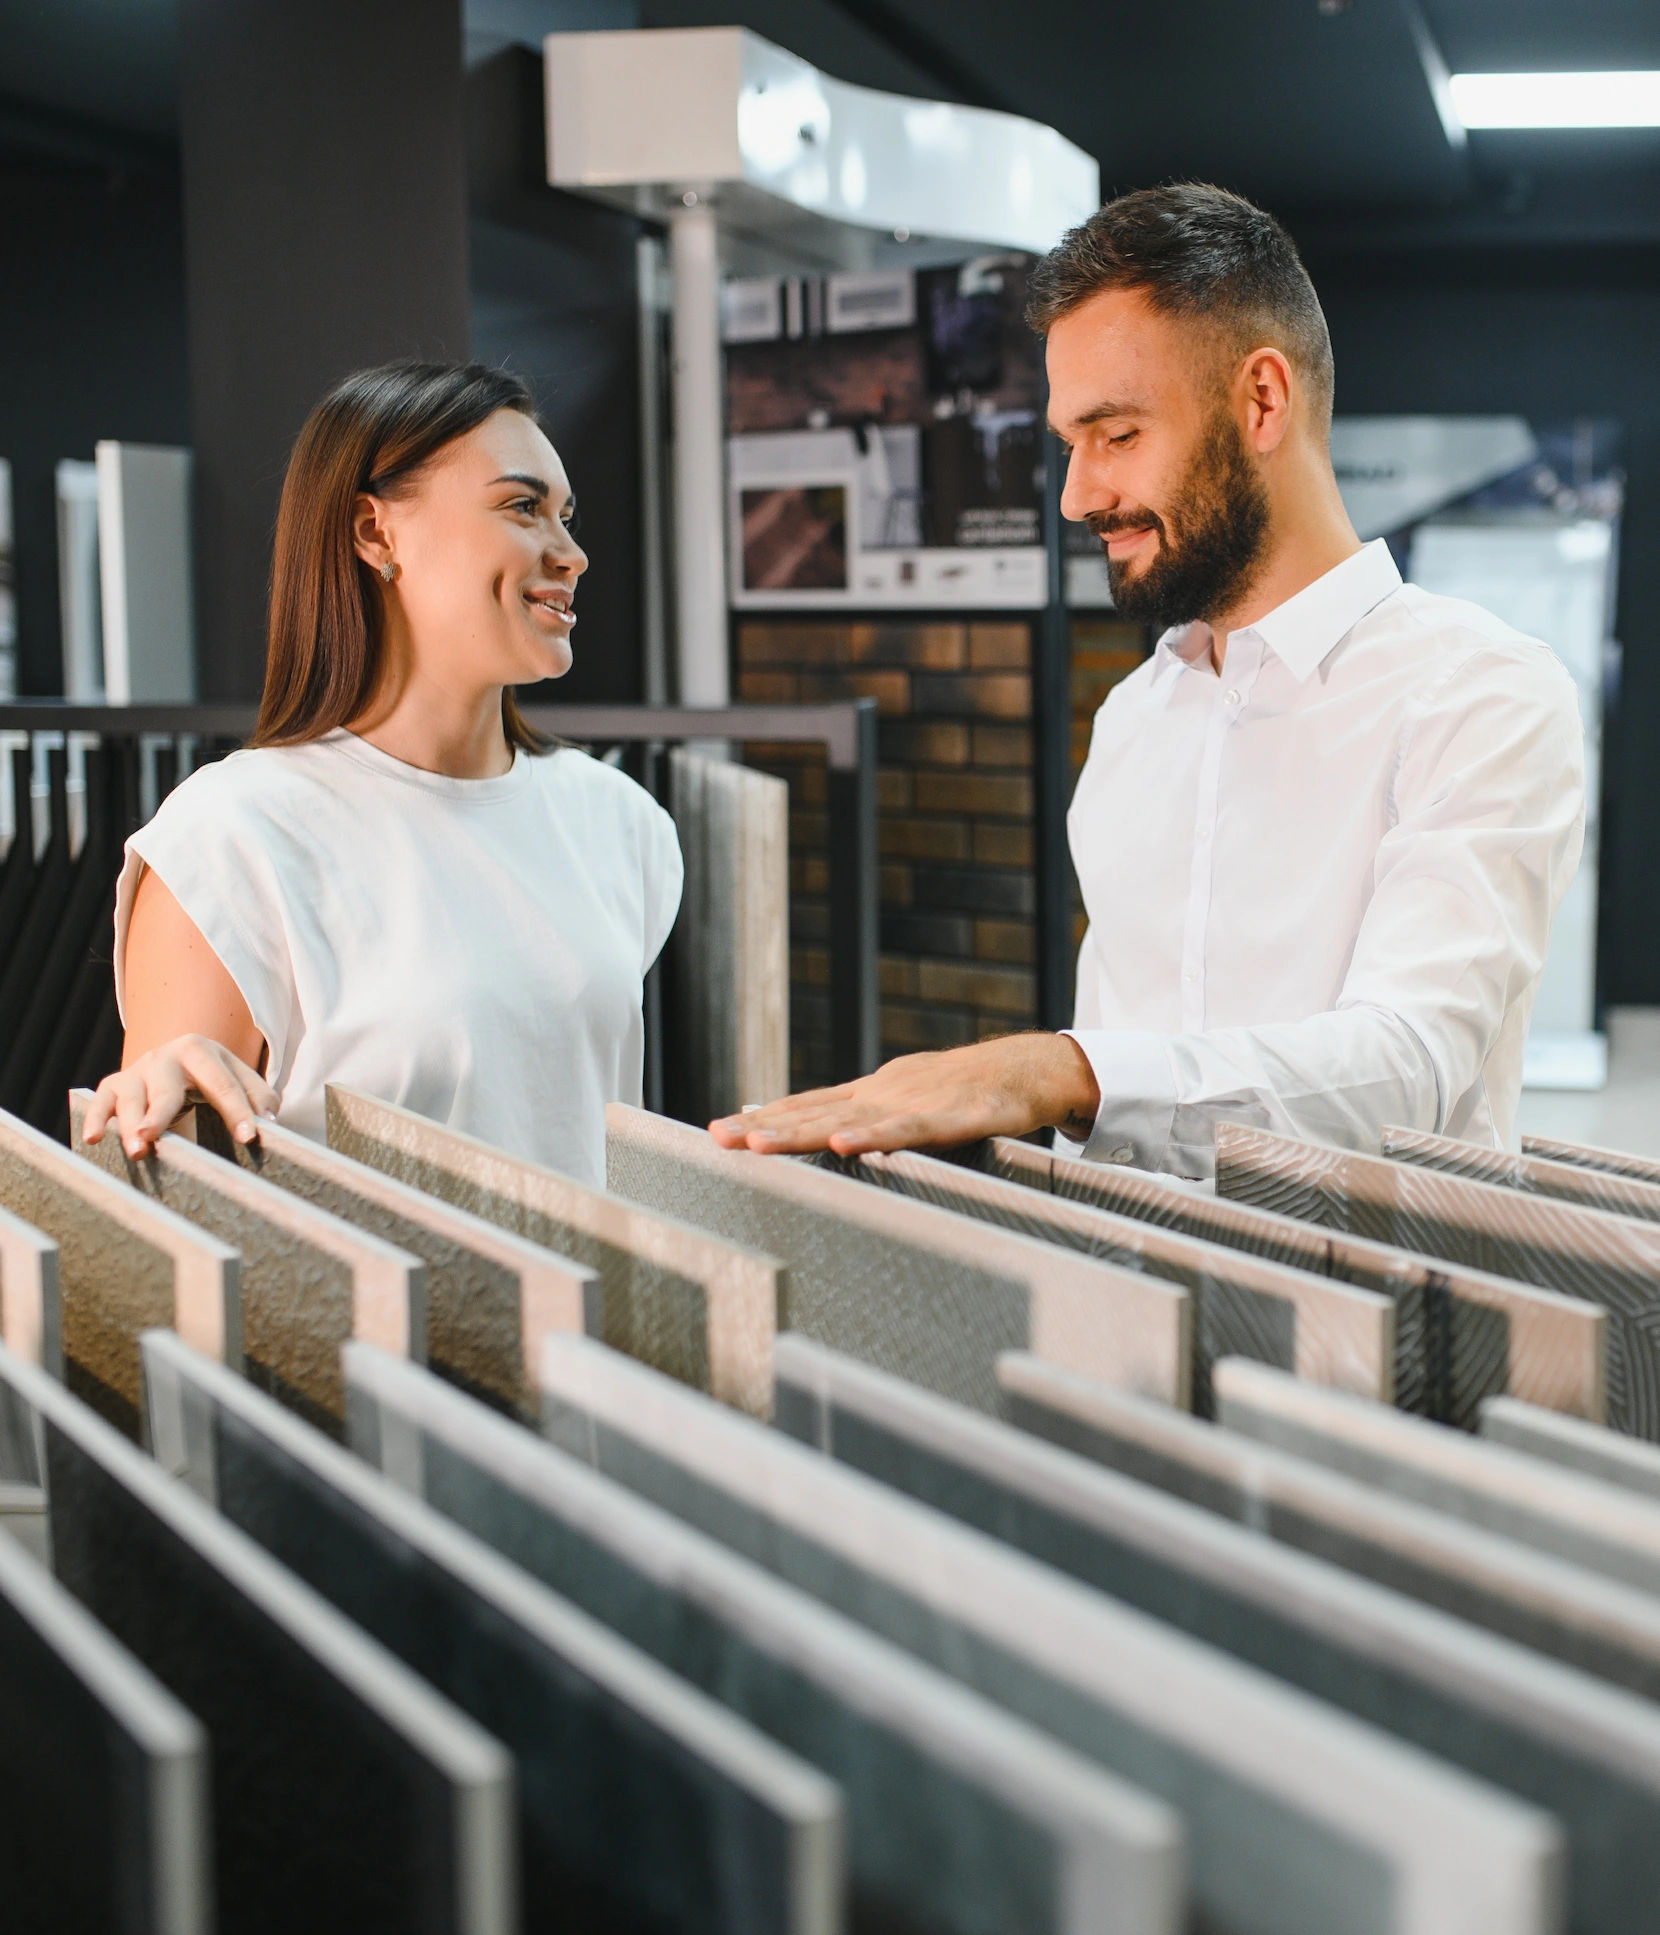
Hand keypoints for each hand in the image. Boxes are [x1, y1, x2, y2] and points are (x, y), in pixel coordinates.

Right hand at [81, 1034, 279, 1160]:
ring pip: (131, 1097)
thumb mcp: (240, 1081)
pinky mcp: (115, 1084)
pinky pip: (102, 1101)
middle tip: (155, 1138)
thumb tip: (270, 1124)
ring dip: (130, 1124)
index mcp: (204, 1051)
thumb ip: (259, 1099)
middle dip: (162, 1115)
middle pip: (167, 1089)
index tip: (247, 1137)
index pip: (224, 1085)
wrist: (178, 1061)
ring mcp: (139, 1070)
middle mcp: (168, 1057)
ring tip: (137, 1151)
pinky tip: (93, 1139)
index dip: (237, 1112)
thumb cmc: (214, 1080)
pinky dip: (95, 1118)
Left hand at [709, 1032, 1099, 1156]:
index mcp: (871, 1094)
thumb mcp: (905, 1102)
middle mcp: (882, 1094)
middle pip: (814, 1114)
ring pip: (848, 1121)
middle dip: (766, 1127)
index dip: (764, 1117)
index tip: (719, 1131)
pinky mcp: (952, 1116)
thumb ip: (864, 1119)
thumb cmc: (966, 1090)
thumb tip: (820, 1134)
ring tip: (759, 1144)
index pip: (806, 1106)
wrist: (1026, 1069)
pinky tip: (843, 1144)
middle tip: (720, 1138)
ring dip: (801, 1133)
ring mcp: (914, 1102)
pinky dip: (874, 1137)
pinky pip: (907, 1131)